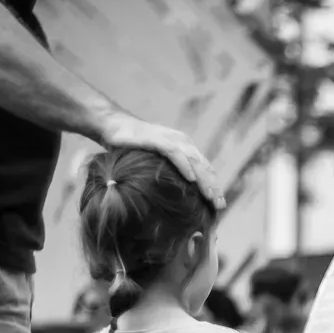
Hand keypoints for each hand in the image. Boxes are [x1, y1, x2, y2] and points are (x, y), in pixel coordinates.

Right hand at [100, 114, 223, 209]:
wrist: (113, 126)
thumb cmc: (133, 148)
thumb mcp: (157, 163)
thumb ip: (169, 175)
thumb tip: (178, 198)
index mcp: (186, 149)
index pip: (205, 170)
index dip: (214, 187)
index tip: (220, 206)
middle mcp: (182, 143)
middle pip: (204, 167)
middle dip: (213, 187)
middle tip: (219, 206)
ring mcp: (170, 139)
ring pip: (193, 161)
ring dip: (204, 180)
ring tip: (210, 196)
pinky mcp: (156, 139)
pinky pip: (174, 153)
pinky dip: (184, 165)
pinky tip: (191, 179)